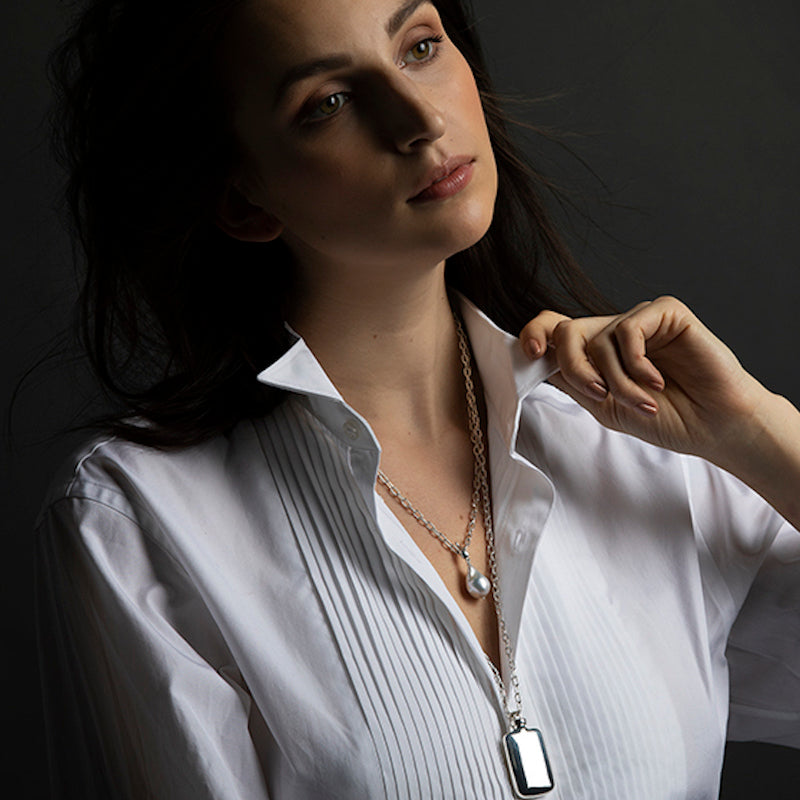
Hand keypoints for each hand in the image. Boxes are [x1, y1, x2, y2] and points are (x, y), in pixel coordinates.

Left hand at [519, 297, 767, 462]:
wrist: (714, 427)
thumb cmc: (667, 418)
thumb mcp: (605, 406)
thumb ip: (572, 381)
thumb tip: (534, 360)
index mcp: (597, 353)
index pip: (554, 328)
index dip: (533, 333)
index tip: (529, 352)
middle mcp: (614, 332)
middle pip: (566, 330)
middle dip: (575, 368)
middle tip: (599, 394)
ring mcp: (640, 320)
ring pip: (599, 339)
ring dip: (617, 381)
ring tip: (644, 403)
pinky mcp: (666, 313)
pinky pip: (629, 329)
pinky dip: (636, 363)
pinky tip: (657, 381)